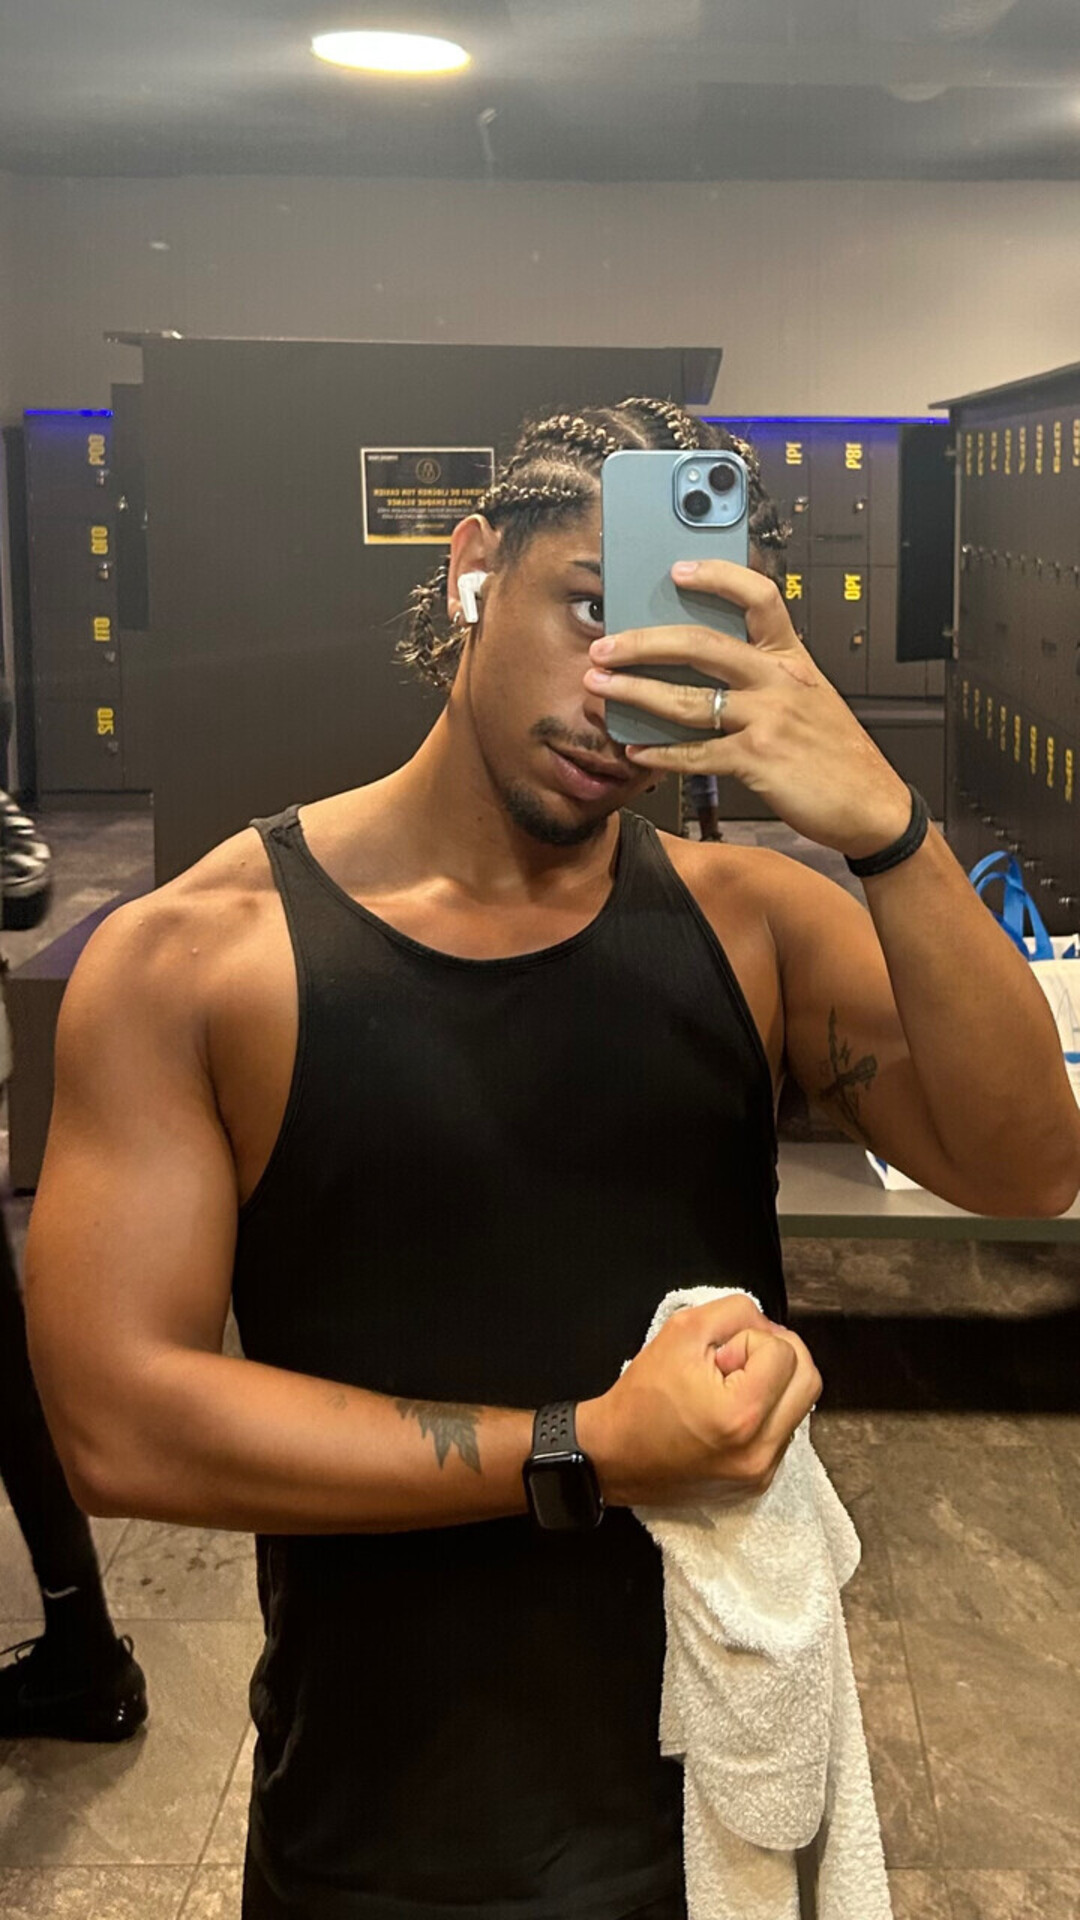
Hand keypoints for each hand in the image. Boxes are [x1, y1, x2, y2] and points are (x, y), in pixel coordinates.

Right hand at [577, 1294, 821, 1509]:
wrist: (613, 1456)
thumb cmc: (641, 1397)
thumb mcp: (682, 1330)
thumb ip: (735, 1311)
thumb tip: (766, 1323)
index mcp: (741, 1415)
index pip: (784, 1352)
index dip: (749, 1342)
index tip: (716, 1358)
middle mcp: (759, 1451)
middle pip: (809, 1379)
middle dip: (777, 1357)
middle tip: (735, 1361)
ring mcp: (761, 1472)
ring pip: (801, 1406)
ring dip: (774, 1385)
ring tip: (730, 1387)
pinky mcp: (758, 1482)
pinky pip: (784, 1431)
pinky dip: (766, 1412)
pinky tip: (729, 1411)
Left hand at [582, 559, 912, 858]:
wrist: (872, 803)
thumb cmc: (835, 752)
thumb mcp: (810, 696)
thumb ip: (765, 676)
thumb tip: (699, 667)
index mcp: (792, 657)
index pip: (758, 596)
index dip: (717, 577)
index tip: (678, 570)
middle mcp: (779, 680)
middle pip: (701, 644)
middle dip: (643, 644)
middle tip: (604, 647)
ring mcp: (768, 719)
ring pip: (688, 700)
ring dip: (636, 693)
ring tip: (601, 688)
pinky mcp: (758, 761)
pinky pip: (696, 754)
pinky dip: (661, 755)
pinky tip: (636, 752)